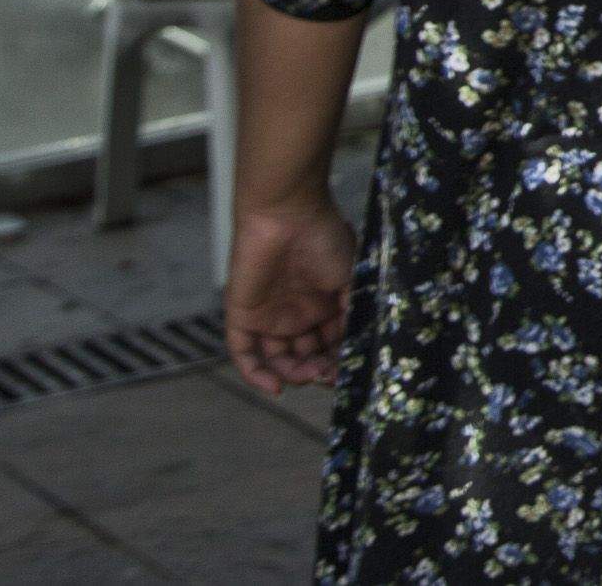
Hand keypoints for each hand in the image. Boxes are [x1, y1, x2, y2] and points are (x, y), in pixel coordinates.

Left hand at [224, 193, 355, 394]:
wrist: (287, 215)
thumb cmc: (323, 238)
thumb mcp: (350, 277)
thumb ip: (353, 310)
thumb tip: (359, 345)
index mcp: (321, 305)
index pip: (328, 345)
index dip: (337, 361)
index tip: (348, 370)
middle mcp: (295, 314)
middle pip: (303, 357)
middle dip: (317, 370)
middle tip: (329, 375)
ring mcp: (267, 317)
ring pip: (277, 360)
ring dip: (293, 375)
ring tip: (311, 376)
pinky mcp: (242, 317)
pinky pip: (244, 354)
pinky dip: (257, 375)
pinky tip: (276, 387)